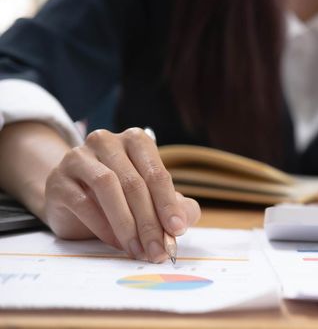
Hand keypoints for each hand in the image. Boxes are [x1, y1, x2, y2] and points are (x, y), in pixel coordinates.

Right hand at [42, 128, 200, 262]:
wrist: (72, 199)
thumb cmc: (120, 196)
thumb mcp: (151, 199)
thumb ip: (175, 206)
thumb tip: (184, 220)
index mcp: (136, 141)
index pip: (157, 173)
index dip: (168, 204)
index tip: (177, 231)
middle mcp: (107, 141)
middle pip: (134, 183)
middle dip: (149, 222)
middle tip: (158, 250)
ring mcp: (79, 157)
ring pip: (108, 187)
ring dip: (127, 225)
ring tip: (138, 250)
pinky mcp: (59, 179)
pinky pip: (83, 202)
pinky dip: (103, 227)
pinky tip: (117, 243)